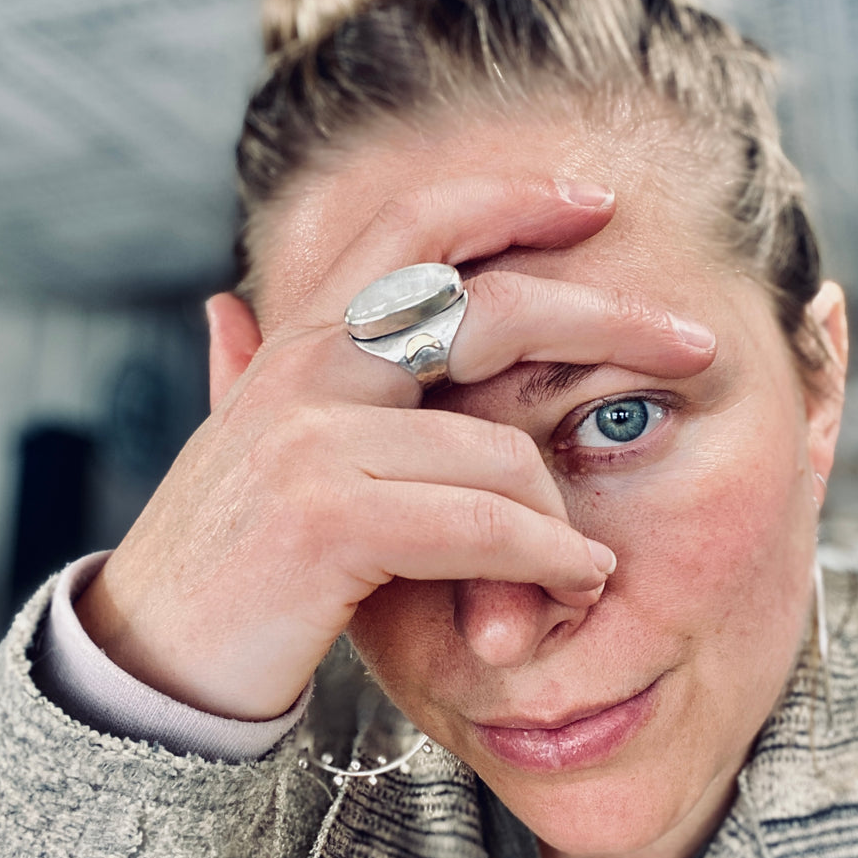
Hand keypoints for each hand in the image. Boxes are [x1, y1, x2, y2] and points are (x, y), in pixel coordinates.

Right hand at [76, 176, 714, 719]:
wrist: (159, 659)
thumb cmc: (230, 552)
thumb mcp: (245, 445)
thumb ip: (244, 370)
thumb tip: (228, 301)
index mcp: (301, 343)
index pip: (415, 228)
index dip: (509, 198)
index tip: (596, 200)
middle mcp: (308, 372)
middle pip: (484, 307)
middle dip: (607, 317)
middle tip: (698, 343)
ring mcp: (313, 440)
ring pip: (499, 450)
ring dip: (561, 517)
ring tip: (588, 562)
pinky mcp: (327, 519)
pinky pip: (484, 524)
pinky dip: (546, 558)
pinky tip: (574, 583)